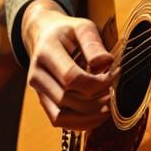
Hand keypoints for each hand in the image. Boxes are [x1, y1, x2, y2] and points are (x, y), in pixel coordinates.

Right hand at [22, 0, 114, 131]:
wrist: (44, 35)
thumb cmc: (68, 32)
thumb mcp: (82, 27)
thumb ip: (93, 43)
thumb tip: (106, 62)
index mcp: (46, 52)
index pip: (71, 78)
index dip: (96, 83)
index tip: (113, 77)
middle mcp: (37, 74)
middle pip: (66, 99)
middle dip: (95, 101)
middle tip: (113, 94)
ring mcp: (38, 90)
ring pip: (61, 117)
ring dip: (88, 117)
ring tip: (108, 107)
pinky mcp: (43, 101)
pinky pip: (59, 121)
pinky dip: (80, 123)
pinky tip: (98, 115)